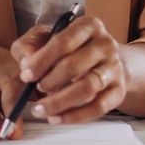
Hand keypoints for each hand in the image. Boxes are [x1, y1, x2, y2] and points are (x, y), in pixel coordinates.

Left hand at [9, 14, 128, 124]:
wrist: (102, 61)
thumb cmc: (68, 49)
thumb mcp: (44, 38)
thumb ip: (27, 46)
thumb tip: (25, 63)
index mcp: (88, 26)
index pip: (62, 43)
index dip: (41, 61)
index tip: (26, 75)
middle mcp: (105, 44)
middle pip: (74, 66)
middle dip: (49, 81)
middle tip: (35, 90)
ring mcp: (115, 68)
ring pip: (87, 88)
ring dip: (59, 101)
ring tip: (41, 108)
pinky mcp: (119, 90)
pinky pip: (98, 107)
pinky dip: (74, 116)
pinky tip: (56, 118)